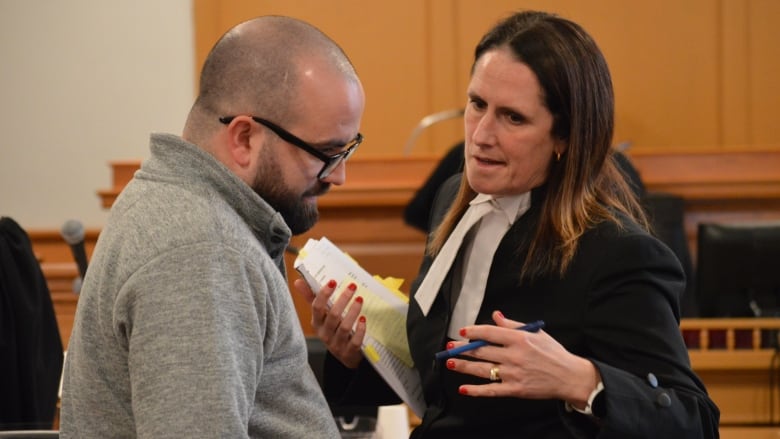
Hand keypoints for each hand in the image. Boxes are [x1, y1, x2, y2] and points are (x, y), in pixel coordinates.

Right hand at [293, 278, 365, 368]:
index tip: (333, 281)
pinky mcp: (349, 352)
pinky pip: (354, 341)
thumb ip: (311, 298)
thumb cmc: (333, 330)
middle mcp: (325, 334)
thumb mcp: (321, 316)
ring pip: (344, 327)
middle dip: (343, 299)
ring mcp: (336, 344)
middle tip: (353, 286)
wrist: (345, 356)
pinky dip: (360, 330)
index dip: (324, 294)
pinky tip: (363, 319)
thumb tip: (298, 281)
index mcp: (316, 323)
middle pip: (333, 315)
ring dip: (353, 312)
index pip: (317, 307)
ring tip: (360, 299)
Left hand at [446, 310, 598, 406]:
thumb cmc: (553, 353)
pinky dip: (476, 390)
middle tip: (449, 347)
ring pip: (483, 369)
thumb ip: (513, 325)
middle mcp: (514, 355)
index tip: (462, 332)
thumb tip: (495, 315)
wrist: (570, 377)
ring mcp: (514, 373)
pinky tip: (464, 388)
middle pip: (482, 351)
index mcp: (520, 339)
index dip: (473, 332)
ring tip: (450, 363)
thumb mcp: (536, 333)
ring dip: (464, 366)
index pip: (490, 333)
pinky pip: (491, 390)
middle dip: (462, 349)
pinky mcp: (515, 389)